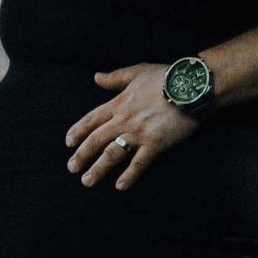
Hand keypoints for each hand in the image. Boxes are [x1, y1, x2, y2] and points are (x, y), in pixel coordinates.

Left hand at [66, 64, 197, 190]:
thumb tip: (96, 77)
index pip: (92, 119)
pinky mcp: (155, 142)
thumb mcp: (137, 72)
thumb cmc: (164, 76)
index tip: (68, 143)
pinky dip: (129, 175)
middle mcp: (125, 119)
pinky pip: (139, 162)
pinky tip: (120, 186)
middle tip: (71, 168)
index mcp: (119, 102)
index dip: (78, 131)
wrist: (189, 86)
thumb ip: (115, 77)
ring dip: (98, 168)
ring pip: (112, 153)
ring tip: (87, 181)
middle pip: (97, 139)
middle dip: (82, 155)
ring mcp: (139, 132)